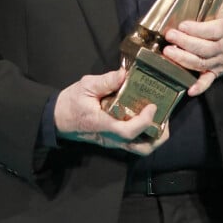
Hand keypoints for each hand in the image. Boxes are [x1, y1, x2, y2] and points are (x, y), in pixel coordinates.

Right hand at [54, 67, 168, 154]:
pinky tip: (148, 118)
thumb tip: (124, 74)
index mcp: (102, 124)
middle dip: (158, 136)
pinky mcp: (114, 140)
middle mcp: (111, 137)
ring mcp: (113, 141)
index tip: (152, 106)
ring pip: (140, 149)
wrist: (57, 119)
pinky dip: (146, 134)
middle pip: (141, 148)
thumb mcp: (85, 86)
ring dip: (154, 137)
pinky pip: (134, 143)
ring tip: (160, 119)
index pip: (127, 131)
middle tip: (165, 116)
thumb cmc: (71, 102)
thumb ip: (105, 81)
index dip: (144, 121)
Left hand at [162, 0, 222, 97]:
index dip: (198, 30)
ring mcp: (216, 62)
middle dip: (186, 44)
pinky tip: (188, 89)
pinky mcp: (213, 73)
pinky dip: (200, 86)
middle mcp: (221, 48)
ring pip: (201, 64)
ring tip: (168, 54)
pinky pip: (208, 81)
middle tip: (170, 38)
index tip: (183, 25)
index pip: (212, 30)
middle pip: (204, 49)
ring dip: (184, 61)